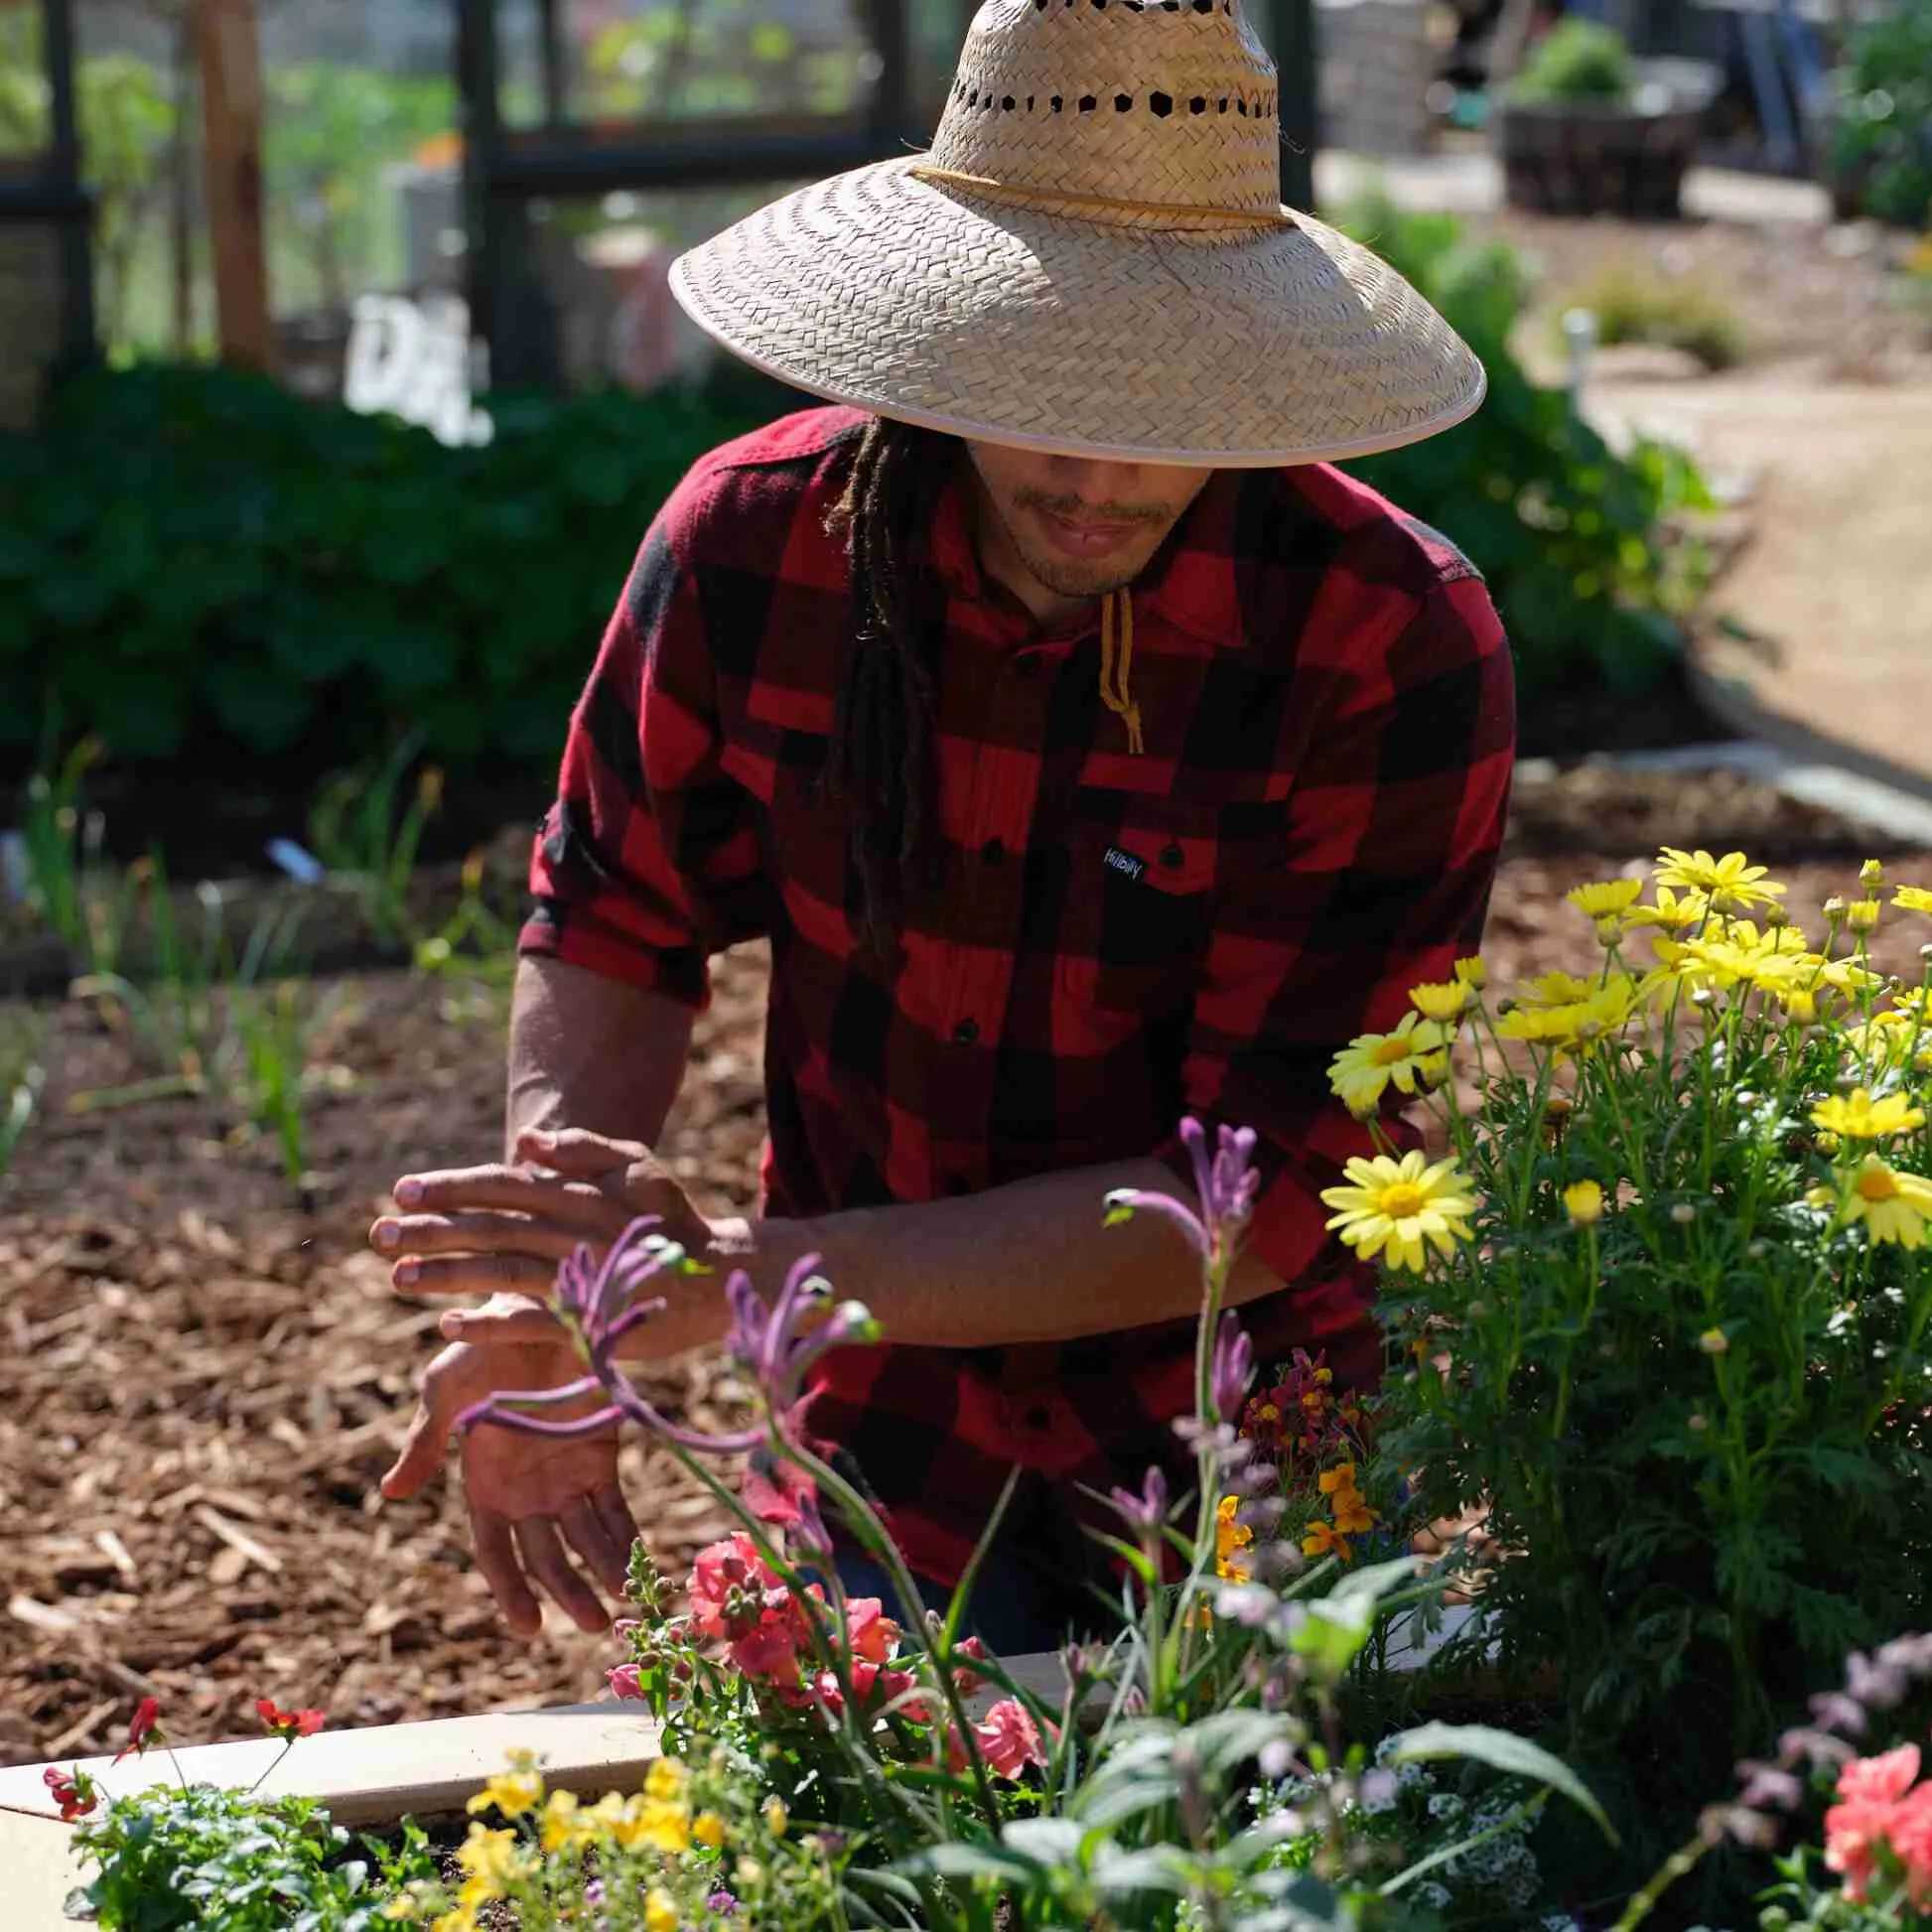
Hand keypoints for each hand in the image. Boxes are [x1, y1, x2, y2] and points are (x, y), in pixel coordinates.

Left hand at [371, 1127, 713, 1301]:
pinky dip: (492, 1324)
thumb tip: (524, 1141)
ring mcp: (582, 1279)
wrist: (720, 1279)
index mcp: (580, 1194)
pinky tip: (451, 1325)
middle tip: (379, 1235)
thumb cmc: (671, 1218)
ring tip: (397, 1278)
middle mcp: (575, 1233)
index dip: (450, 1186)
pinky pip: (533, 1324)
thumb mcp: (638, 1167)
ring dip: (445, 1275)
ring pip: (501, 1273)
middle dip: (430, 1230)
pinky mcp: (593, 1323)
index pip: (502, 1185)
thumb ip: (582, 1149)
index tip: (401, 1190)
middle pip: (490, 1227)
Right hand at [380, 1304, 640, 1634]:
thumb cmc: (479, 1351)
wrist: (534, 1312)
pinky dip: (631, 1538)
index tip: (529, 1625)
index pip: (495, 1551)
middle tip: (596, 1624)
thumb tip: (389, 1493)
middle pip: (548, 1557)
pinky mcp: (601, 1459)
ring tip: (629, 1600)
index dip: (510, 1589)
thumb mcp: (443, 1391)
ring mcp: (566, 1480)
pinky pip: (616, 1508)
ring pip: (587, 1540)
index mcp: (485, 1488)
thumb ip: (423, 1443)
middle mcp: (527, 1495)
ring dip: (607, 1571)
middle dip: (569, 1592)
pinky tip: (646, 1564)